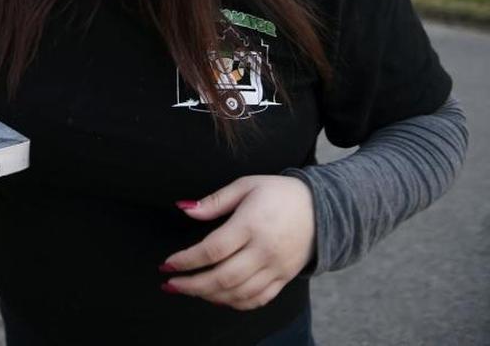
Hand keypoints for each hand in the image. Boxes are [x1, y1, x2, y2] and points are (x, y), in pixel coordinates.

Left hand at [159, 175, 314, 310]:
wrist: (322, 209)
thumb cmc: (278, 193)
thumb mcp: (246, 185)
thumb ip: (214, 201)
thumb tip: (184, 209)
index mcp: (251, 225)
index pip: (212, 250)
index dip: (186, 260)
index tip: (167, 264)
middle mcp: (264, 251)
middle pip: (223, 277)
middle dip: (191, 285)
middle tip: (169, 284)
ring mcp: (276, 268)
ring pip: (238, 293)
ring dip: (208, 296)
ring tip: (187, 290)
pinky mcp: (284, 279)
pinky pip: (258, 299)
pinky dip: (235, 303)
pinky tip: (216, 298)